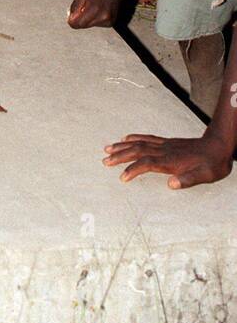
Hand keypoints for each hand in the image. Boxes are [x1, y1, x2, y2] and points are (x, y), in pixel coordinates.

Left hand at [68, 0, 120, 28]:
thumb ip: (74, 7)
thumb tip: (70, 17)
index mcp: (94, 8)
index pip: (77, 23)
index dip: (71, 21)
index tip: (70, 17)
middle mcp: (102, 16)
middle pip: (82, 26)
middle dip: (78, 20)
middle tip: (80, 11)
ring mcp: (107, 21)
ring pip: (89, 26)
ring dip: (87, 20)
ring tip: (91, 10)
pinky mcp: (110, 23)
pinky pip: (96, 25)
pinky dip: (94, 20)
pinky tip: (97, 12)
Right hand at [103, 132, 232, 188]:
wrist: (218, 146)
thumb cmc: (212, 164)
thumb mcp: (204, 176)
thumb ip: (188, 180)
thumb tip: (171, 184)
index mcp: (171, 161)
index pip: (147, 163)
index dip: (133, 170)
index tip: (122, 177)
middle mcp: (164, 151)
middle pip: (137, 151)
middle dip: (120, 156)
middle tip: (104, 161)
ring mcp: (165, 145)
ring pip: (139, 143)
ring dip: (122, 146)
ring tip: (107, 149)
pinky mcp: (167, 142)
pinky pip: (146, 138)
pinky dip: (134, 138)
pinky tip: (126, 138)